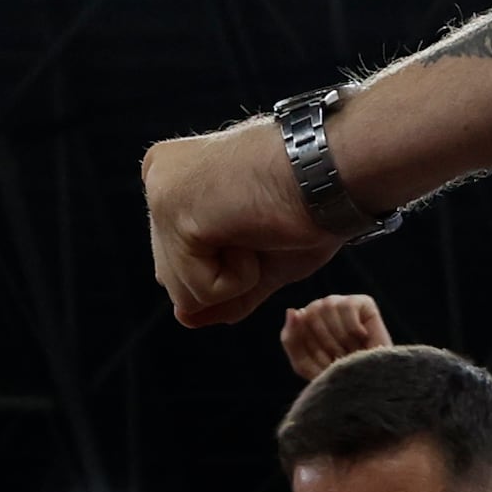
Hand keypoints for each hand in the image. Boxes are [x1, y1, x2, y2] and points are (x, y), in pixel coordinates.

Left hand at [149, 117, 348, 328]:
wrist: (333, 172)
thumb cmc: (307, 207)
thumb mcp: (258, 259)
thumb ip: (219, 289)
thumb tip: (183, 318)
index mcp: (175, 178)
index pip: (180, 262)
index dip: (230, 262)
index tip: (259, 218)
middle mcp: (158, 178)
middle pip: (172, 279)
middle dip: (226, 272)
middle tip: (260, 224)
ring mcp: (160, 192)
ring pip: (180, 293)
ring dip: (235, 278)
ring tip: (257, 227)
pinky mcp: (171, 211)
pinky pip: (197, 292)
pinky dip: (238, 279)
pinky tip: (254, 230)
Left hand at [279, 291, 393, 378]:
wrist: (369, 386)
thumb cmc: (336, 375)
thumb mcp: (304, 364)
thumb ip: (290, 338)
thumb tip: (293, 310)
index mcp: (306, 320)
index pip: (298, 321)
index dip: (311, 344)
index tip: (324, 360)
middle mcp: (323, 308)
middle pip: (312, 312)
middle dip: (326, 341)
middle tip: (340, 356)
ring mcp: (343, 304)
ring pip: (328, 305)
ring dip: (340, 335)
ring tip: (351, 349)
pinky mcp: (364, 303)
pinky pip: (347, 306)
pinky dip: (353, 328)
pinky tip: (362, 337)